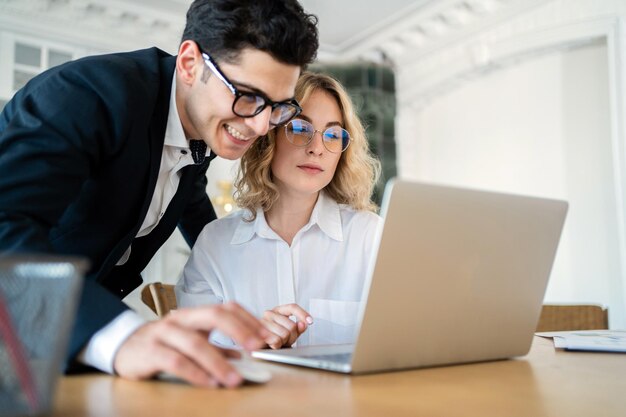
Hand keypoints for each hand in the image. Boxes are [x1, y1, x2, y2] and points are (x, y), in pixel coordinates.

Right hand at [113, 302, 267, 387]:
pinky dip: (195, 373)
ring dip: (219, 362)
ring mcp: (164, 333)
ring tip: (234, 378)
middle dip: (239, 330)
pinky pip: (176, 361)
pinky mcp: (150, 352)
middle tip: (257, 347)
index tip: (266, 336)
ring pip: (196, 343)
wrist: (122, 347)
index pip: (226, 308)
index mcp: (195, 315)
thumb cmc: (161, 344)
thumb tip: (242, 356)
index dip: (248, 320)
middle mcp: (181, 319)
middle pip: (214, 315)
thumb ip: (216, 348)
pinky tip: (209, 383)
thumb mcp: (191, 341)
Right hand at [261, 303, 312, 348]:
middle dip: (292, 336)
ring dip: (284, 342)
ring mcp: (263, 322)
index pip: (292, 307)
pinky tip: (272, 345)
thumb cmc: (276, 338)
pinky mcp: (258, 333)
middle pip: (292, 325)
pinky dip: (277, 345)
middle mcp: (269, 314)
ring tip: (278, 342)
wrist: (262, 349)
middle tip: (285, 339)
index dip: (303, 314)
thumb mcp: (290, 333)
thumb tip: (303, 324)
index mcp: (278, 310)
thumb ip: (298, 328)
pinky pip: (276, 340)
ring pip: (285, 334)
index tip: (310, 321)